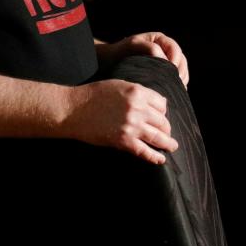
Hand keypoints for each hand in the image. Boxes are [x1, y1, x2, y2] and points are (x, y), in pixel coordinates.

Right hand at [63, 79, 178, 164]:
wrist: (72, 110)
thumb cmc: (93, 95)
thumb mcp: (119, 86)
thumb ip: (137, 93)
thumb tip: (154, 104)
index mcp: (138, 92)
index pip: (162, 104)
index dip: (163, 111)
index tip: (161, 117)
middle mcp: (138, 109)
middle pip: (163, 121)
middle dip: (166, 128)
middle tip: (167, 133)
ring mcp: (131, 126)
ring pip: (158, 136)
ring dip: (168, 143)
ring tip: (172, 146)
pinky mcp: (123, 141)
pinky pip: (144, 151)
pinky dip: (154, 157)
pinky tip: (160, 159)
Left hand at [96, 32, 188, 86]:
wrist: (109, 63)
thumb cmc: (120, 52)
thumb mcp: (132, 45)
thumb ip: (148, 47)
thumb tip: (163, 58)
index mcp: (160, 40)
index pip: (175, 49)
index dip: (176, 61)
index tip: (172, 72)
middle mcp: (165, 50)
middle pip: (181, 60)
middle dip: (180, 72)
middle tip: (176, 84)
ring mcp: (165, 63)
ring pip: (180, 71)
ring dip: (180, 80)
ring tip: (175, 89)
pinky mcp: (163, 74)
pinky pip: (175, 79)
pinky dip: (175, 86)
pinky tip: (171, 93)